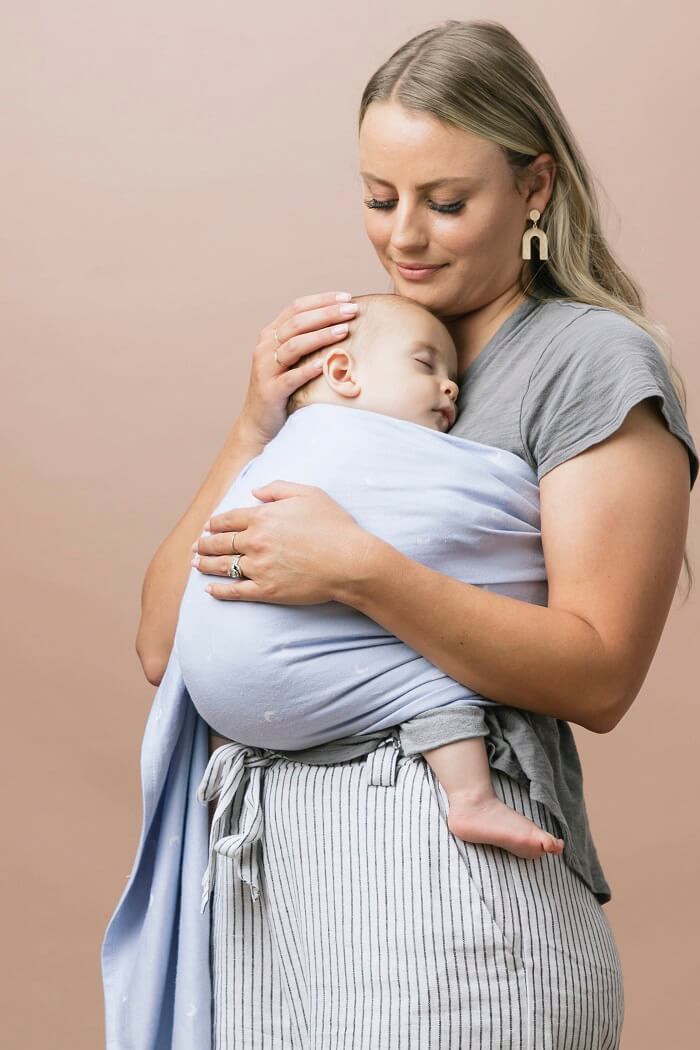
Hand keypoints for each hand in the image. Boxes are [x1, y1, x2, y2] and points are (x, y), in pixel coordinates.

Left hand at [191, 480, 374, 603]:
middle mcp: (255, 541)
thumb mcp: (309, 494)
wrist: (350, 561)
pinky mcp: (266, 591)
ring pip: (223, 566)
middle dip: (204, 543)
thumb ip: (278, 488)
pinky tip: (209, 590)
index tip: (208, 526)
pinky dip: (219, 591)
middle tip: (196, 546)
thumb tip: (254, 492)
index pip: (228, 519)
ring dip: (205, 564)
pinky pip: (235, 591)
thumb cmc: (334, 526)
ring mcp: (259, 567)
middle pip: (220, 542)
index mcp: (263, 517)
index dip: (215, 523)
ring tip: (196, 564)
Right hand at [236, 291, 358, 447]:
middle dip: (327, 314)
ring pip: (294, 346)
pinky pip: (291, 378)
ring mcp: (266, 369)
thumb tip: (343, 324)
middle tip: (352, 310)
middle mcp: (265, 348)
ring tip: (344, 330)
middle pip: (297, 323)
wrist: (259, 423)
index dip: (322, 300)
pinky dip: (308, 370)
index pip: (296, 308)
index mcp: (271, 335)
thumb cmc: (283, 389)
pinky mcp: (271, 391)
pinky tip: (324, 364)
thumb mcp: (292, 360)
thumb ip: (308, 342)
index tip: (347, 298)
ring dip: (321, 336)